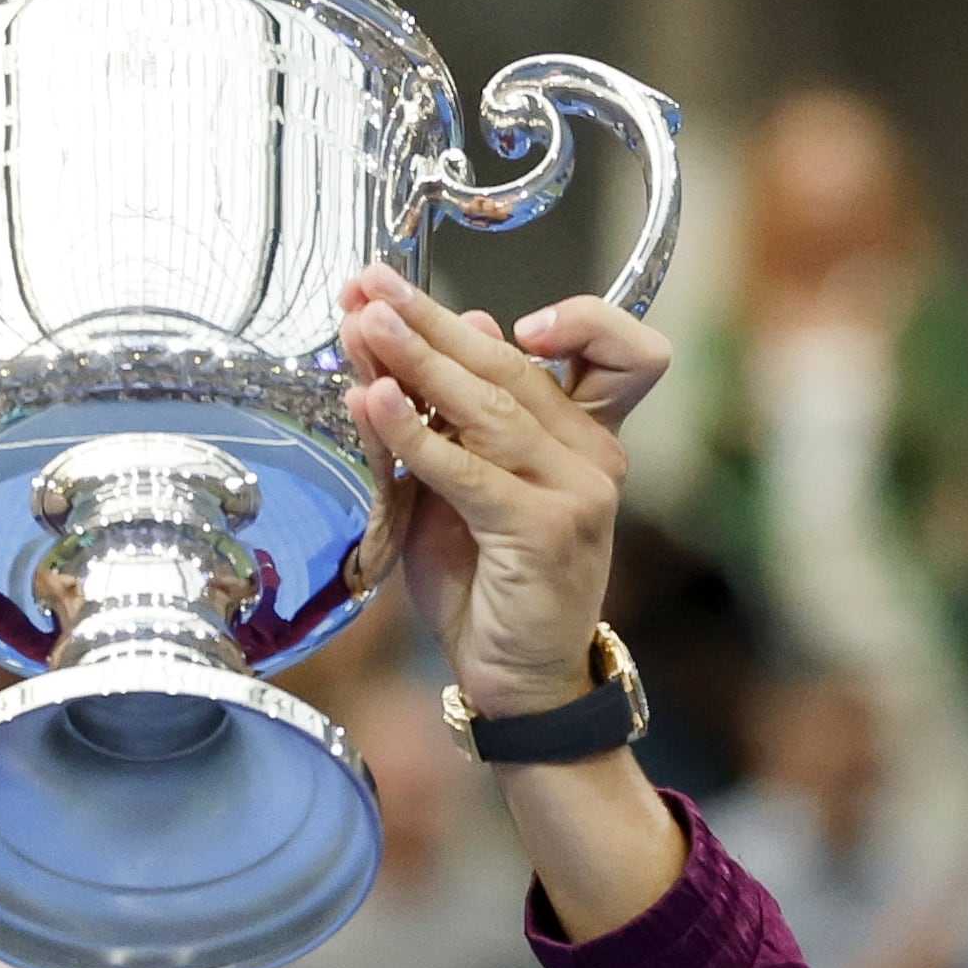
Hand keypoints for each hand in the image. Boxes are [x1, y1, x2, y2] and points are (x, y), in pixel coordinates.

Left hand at [338, 266, 668, 717]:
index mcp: (587, 436)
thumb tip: (460, 321)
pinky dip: (414, 432)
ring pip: (490, 405)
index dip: (560, 311)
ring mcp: (577, 491)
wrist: (520, 683)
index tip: (465, 299)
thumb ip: (454, 417)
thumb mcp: (460, 490)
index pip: (603, 346)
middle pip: (512, 364)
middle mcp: (594, 456)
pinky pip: (468, 469)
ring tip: (364, 325)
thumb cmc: (488, 588)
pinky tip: (372, 401)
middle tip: (370, 284)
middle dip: (431, 320)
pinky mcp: (544, 528)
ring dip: (416, 359)